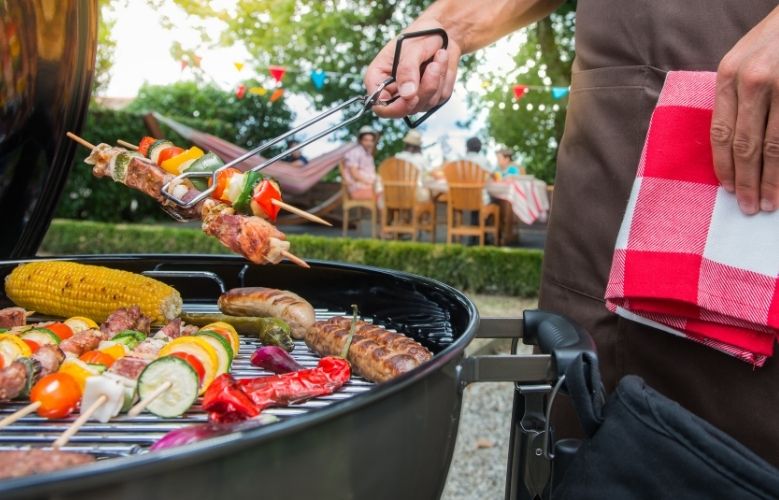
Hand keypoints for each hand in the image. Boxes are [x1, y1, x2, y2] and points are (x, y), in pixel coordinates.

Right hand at [364, 19, 461, 117]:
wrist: (441, 32)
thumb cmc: (420, 35)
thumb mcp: (411, 48)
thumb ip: (407, 70)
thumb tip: (407, 95)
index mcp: (378, 79)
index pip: (379, 106)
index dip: (394, 108)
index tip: (411, 96)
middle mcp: (393, 92)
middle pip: (404, 109)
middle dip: (423, 89)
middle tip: (434, 66)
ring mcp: (412, 97)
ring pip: (425, 104)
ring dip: (437, 79)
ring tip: (439, 55)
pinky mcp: (430, 98)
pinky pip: (439, 98)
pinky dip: (444, 79)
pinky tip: (441, 62)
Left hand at [712, 6, 778, 213]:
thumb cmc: (773, 41)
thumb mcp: (743, 61)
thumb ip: (734, 98)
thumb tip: (729, 147)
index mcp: (729, 75)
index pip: (720, 132)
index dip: (724, 165)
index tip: (727, 188)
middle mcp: (753, 81)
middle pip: (746, 145)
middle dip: (747, 181)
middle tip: (748, 207)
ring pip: (774, 146)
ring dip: (771, 180)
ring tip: (768, 203)